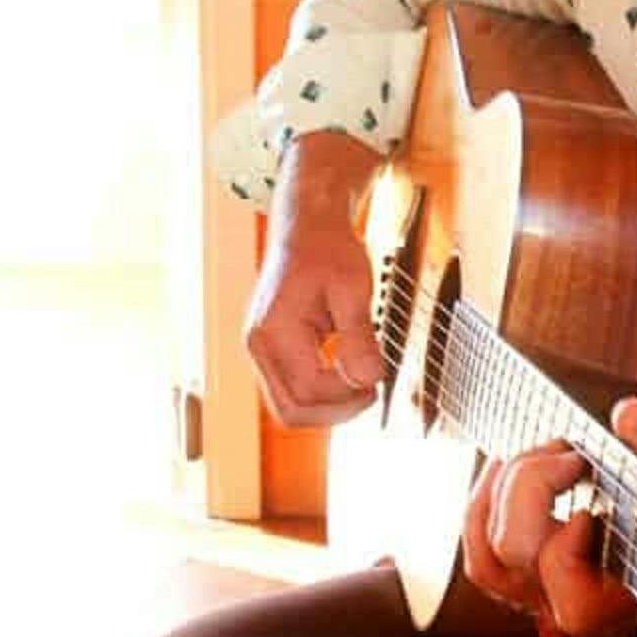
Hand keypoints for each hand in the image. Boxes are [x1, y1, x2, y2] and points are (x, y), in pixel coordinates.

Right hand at [243, 133, 385, 426]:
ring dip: (328, 404)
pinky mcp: (273, 349)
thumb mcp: (352, 287)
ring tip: (361, 381)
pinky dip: (321, 390)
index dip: (347, 394)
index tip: (377, 379)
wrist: (308, 225)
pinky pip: (292, 388)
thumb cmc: (328, 248)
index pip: (308, 389)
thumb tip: (369, 379)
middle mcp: (259, 345)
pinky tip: (346, 371)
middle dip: (336, 411)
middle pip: (290, 411)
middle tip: (371, 392)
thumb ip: (358, 336)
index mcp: (273, 331)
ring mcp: (262, 349)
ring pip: (289, 405)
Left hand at [459, 398, 636, 636]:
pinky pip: (480, 550)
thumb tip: (627, 417)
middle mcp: (581, 607)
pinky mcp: (529, 574)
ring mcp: (548, 593)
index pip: (574, 603)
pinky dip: (483, 503)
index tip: (593, 491)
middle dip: (531, 486)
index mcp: (631, 600)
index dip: (569, 542)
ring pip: (486, 559)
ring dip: (499, 492)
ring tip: (536, 455)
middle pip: (515, 559)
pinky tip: (509, 467)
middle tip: (570, 455)